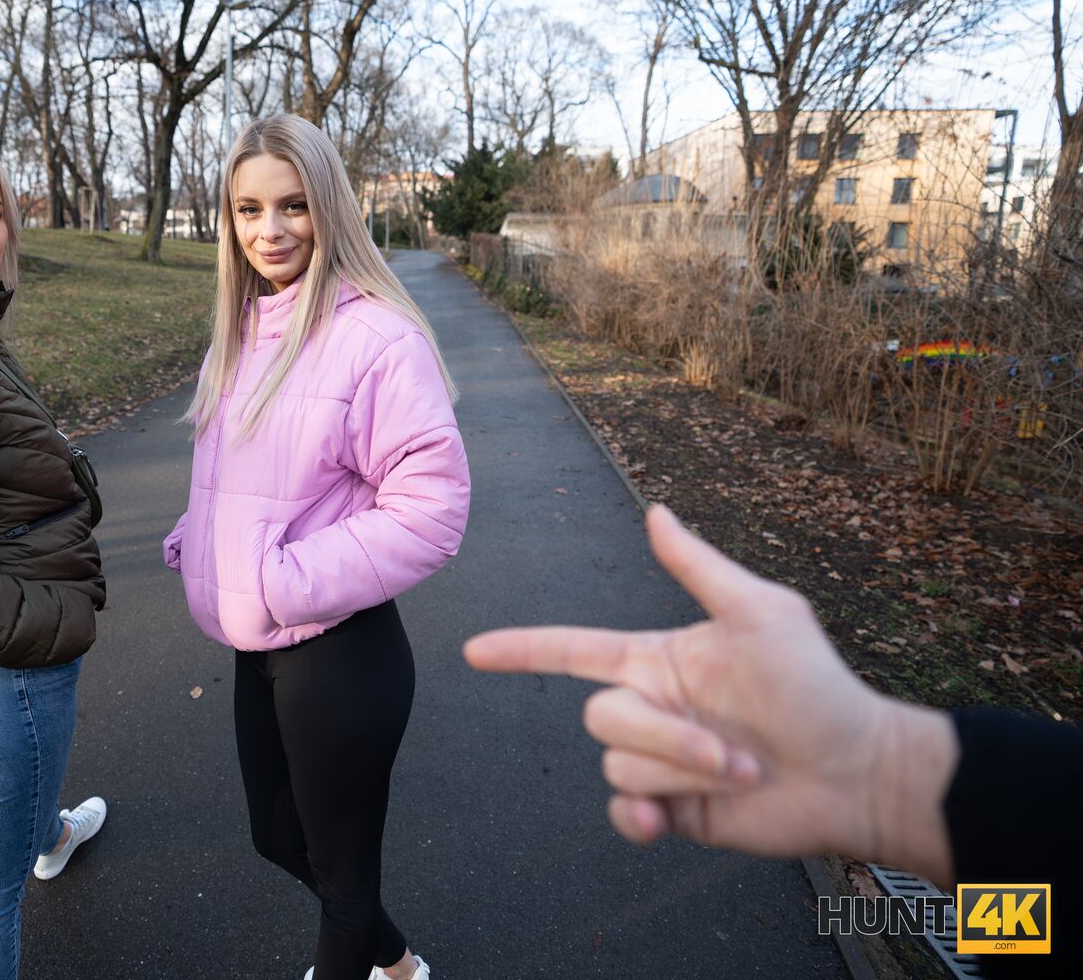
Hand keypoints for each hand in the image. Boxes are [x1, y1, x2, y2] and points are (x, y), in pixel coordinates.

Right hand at [464, 505, 955, 883]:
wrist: (857, 774)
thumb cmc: (817, 686)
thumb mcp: (761, 613)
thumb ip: (699, 566)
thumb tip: (656, 509)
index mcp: (658, 661)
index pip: (572, 652)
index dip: (521, 650)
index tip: (473, 651)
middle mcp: (652, 709)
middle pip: (600, 718)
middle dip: (665, 738)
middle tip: (734, 752)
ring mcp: (660, 763)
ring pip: (617, 767)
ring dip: (681, 775)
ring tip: (741, 774)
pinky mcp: (673, 812)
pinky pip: (622, 815)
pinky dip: (638, 820)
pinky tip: (669, 821)